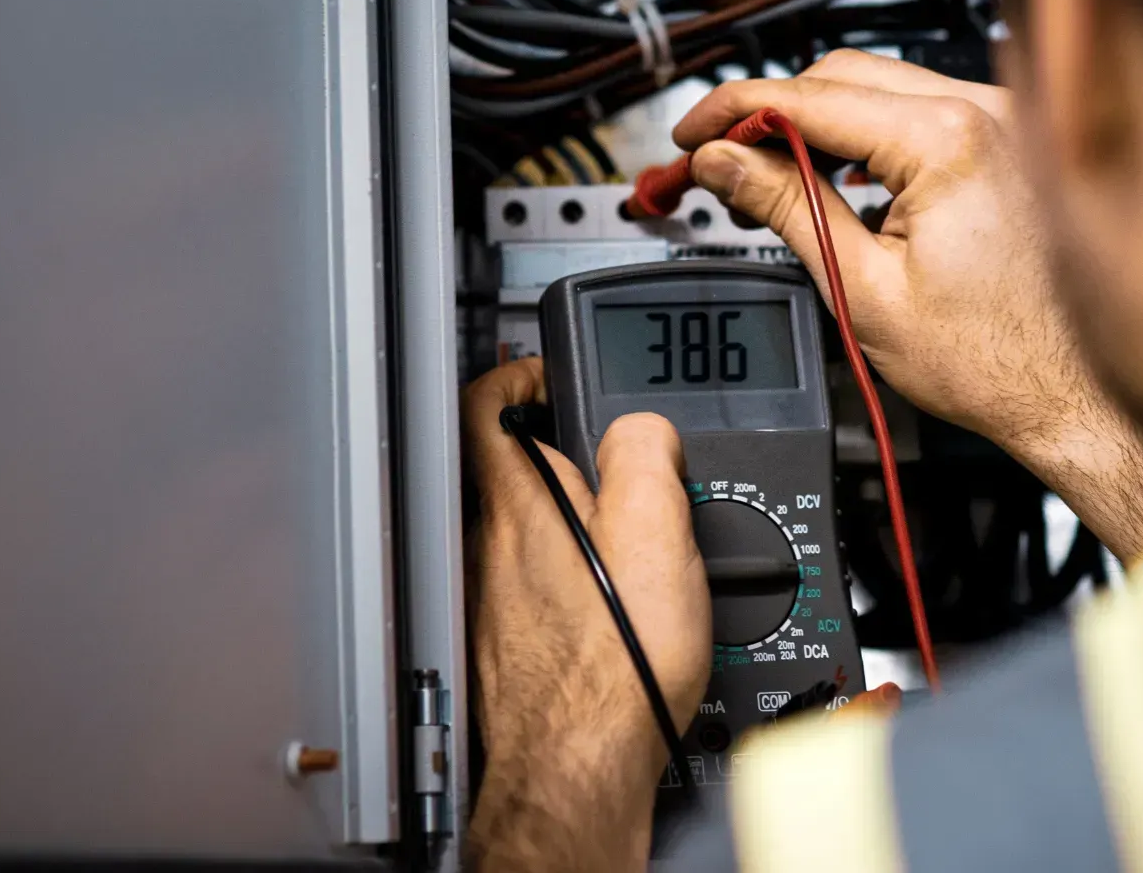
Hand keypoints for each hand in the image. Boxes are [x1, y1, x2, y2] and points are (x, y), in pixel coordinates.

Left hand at [462, 358, 710, 872]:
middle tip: (608, 459)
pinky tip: (606, 611)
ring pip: (517, 532)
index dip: (517, 372)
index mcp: (518, 505)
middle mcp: (487, 548)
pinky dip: (562, 581)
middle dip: (557, 453)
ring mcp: (487, 601)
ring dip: (563, 522)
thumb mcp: (655, 533)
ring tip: (623, 539)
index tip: (546, 373)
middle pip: (506, 468)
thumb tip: (640, 426)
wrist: (580, 770)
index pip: (486, 403)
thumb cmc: (613, 670)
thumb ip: (643, 454)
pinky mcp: (500, 648)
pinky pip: (526, 589)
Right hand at [675, 49, 1142, 562]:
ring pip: (882, 86)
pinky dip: (870, 132)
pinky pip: (923, 110)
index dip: (732, 112)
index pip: (807, 97)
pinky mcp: (1014, 142)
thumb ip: (786, 206)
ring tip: (770, 172)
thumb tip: (725, 162)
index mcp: (946, 140)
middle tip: (718, 158)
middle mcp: (986, 111)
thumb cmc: (993, 361)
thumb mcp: (860, 287)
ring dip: (818, 120)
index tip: (692, 134)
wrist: (1074, 397)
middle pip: (841, 75)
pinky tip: (839, 175)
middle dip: (769, 112)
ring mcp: (1007, 121)